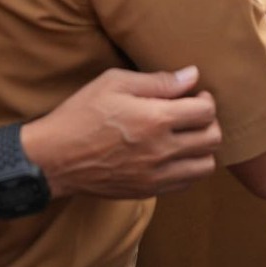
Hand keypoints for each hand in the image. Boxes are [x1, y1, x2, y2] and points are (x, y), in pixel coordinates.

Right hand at [21, 66, 220, 197]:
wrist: (53, 159)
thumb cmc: (80, 115)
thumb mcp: (113, 83)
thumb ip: (158, 81)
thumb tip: (192, 76)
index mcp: (155, 119)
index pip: (206, 111)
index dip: (206, 99)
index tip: (195, 95)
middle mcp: (161, 150)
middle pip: (213, 139)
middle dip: (209, 122)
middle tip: (194, 114)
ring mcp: (155, 175)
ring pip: (206, 166)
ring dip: (203, 149)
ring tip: (187, 137)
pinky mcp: (147, 191)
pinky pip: (186, 183)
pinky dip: (189, 168)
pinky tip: (173, 155)